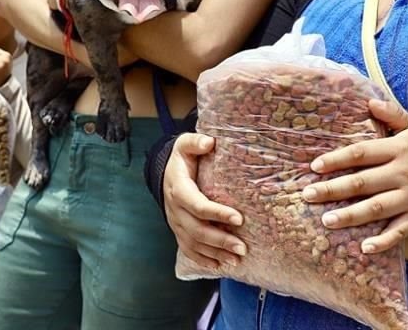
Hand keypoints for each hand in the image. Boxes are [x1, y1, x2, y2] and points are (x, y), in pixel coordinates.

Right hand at [164, 133, 246, 269]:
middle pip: (198, 230)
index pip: (198, 205)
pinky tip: (220, 266)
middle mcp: (175, 210)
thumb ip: (196, 142)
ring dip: (216, 254)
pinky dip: (204, 260)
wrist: (165, 174)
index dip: (217, 213)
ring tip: (237, 259)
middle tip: (242, 247)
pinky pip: (189, 250)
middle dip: (221, 241)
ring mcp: (176, 224)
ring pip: (195, 244)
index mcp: (178, 189)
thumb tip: (209, 142)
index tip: (239, 218)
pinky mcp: (179, 232)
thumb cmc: (182, 159)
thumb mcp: (185, 144)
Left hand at [301, 99, 407, 253]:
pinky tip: (363, 248)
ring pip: (376, 209)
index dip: (337, 159)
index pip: (361, 153)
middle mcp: (402, 174)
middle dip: (333, 190)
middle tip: (308, 194)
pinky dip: (382, 241)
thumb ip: (391, 113)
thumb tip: (370, 102)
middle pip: (363, 183)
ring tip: (326, 221)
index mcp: (397, 150)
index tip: (315, 166)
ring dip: (351, 216)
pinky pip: (398, 232)